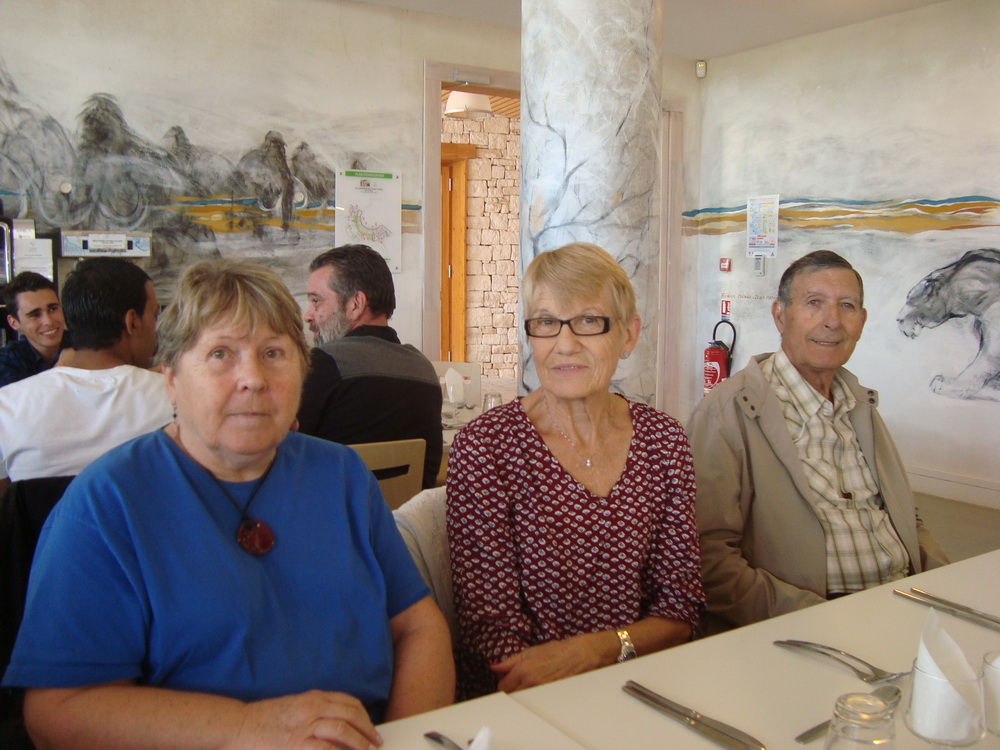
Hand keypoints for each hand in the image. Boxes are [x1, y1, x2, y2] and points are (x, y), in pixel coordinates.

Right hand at [230, 690, 381, 749]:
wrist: (237, 726)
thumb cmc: (263, 720)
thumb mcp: (294, 708)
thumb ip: (315, 712)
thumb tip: (338, 723)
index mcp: (312, 698)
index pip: (348, 702)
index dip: (364, 716)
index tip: (371, 729)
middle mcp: (311, 708)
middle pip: (350, 714)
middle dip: (367, 730)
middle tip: (375, 743)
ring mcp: (304, 726)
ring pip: (342, 730)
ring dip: (358, 743)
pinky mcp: (296, 744)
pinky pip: (326, 749)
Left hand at [489, 633, 612, 692]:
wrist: (580, 655)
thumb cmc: (556, 651)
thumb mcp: (529, 652)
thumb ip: (509, 661)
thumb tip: (493, 667)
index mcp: (523, 670)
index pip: (503, 687)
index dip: (503, 684)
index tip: (506, 681)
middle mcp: (530, 683)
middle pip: (511, 697)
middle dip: (511, 691)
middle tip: (517, 683)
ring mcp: (541, 692)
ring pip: (522, 700)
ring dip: (522, 695)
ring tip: (529, 684)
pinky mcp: (550, 697)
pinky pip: (535, 702)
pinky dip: (534, 698)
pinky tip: (540, 688)